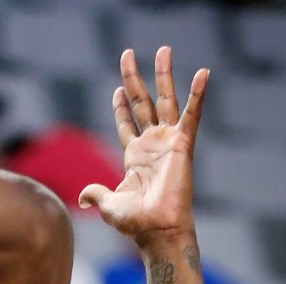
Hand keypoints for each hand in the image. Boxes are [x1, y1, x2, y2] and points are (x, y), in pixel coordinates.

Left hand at [79, 47, 207, 246]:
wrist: (157, 231)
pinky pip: (192, 114)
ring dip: (164, 74)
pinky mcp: (183, 144)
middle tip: (127, 54)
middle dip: (134, 79)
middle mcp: (152, 145)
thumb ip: (96, 195)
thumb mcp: (109, 205)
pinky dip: (198, 94)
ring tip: (163, 49)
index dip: (121, 106)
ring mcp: (167, 142)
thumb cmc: (136, 224)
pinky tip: (202, 73)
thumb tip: (82, 196)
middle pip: (142, 103)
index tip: (118, 89)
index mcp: (135, 157)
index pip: (127, 123)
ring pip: (166, 100)